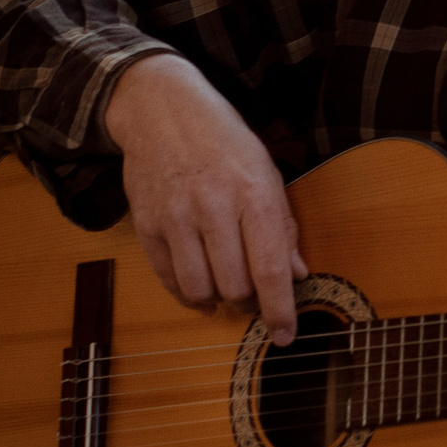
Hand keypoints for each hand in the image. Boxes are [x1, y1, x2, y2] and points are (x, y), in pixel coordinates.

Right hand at [103, 53, 307, 340]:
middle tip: (254, 296)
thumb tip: (298, 275)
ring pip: (200, 289)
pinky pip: (168, 278)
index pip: (270, 269)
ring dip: (217, 300)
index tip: (286, 336)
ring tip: (227, 288)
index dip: (280, 310)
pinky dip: (187, 292)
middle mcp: (214, 207)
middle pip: (235, 285)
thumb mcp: (268, 173)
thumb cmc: (225, 142)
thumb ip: (284, 227)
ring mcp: (175, 216)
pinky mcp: (147, 223)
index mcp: (254, 194)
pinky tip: (200, 285)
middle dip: (249, 302)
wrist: (163, 111)